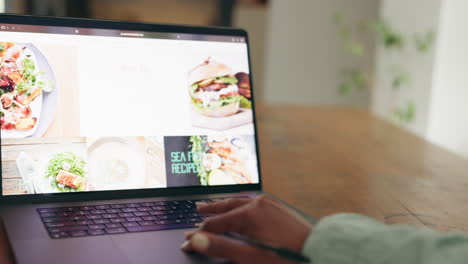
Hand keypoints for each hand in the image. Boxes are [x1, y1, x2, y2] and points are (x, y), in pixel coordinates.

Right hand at [181, 195, 312, 262]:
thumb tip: (196, 240)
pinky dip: (240, 206)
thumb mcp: (250, 257)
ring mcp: (268, 204)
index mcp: (248, 214)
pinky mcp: (277, 207)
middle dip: (210, 210)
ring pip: (239, 203)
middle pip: (226, 207)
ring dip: (224, 206)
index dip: (199, 233)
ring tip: (214, 205)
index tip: (187, 241)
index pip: (215, 223)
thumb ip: (221, 247)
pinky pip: (252, 203)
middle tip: (197, 209)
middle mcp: (257, 204)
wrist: (318, 252)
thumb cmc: (284, 258)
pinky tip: (240, 208)